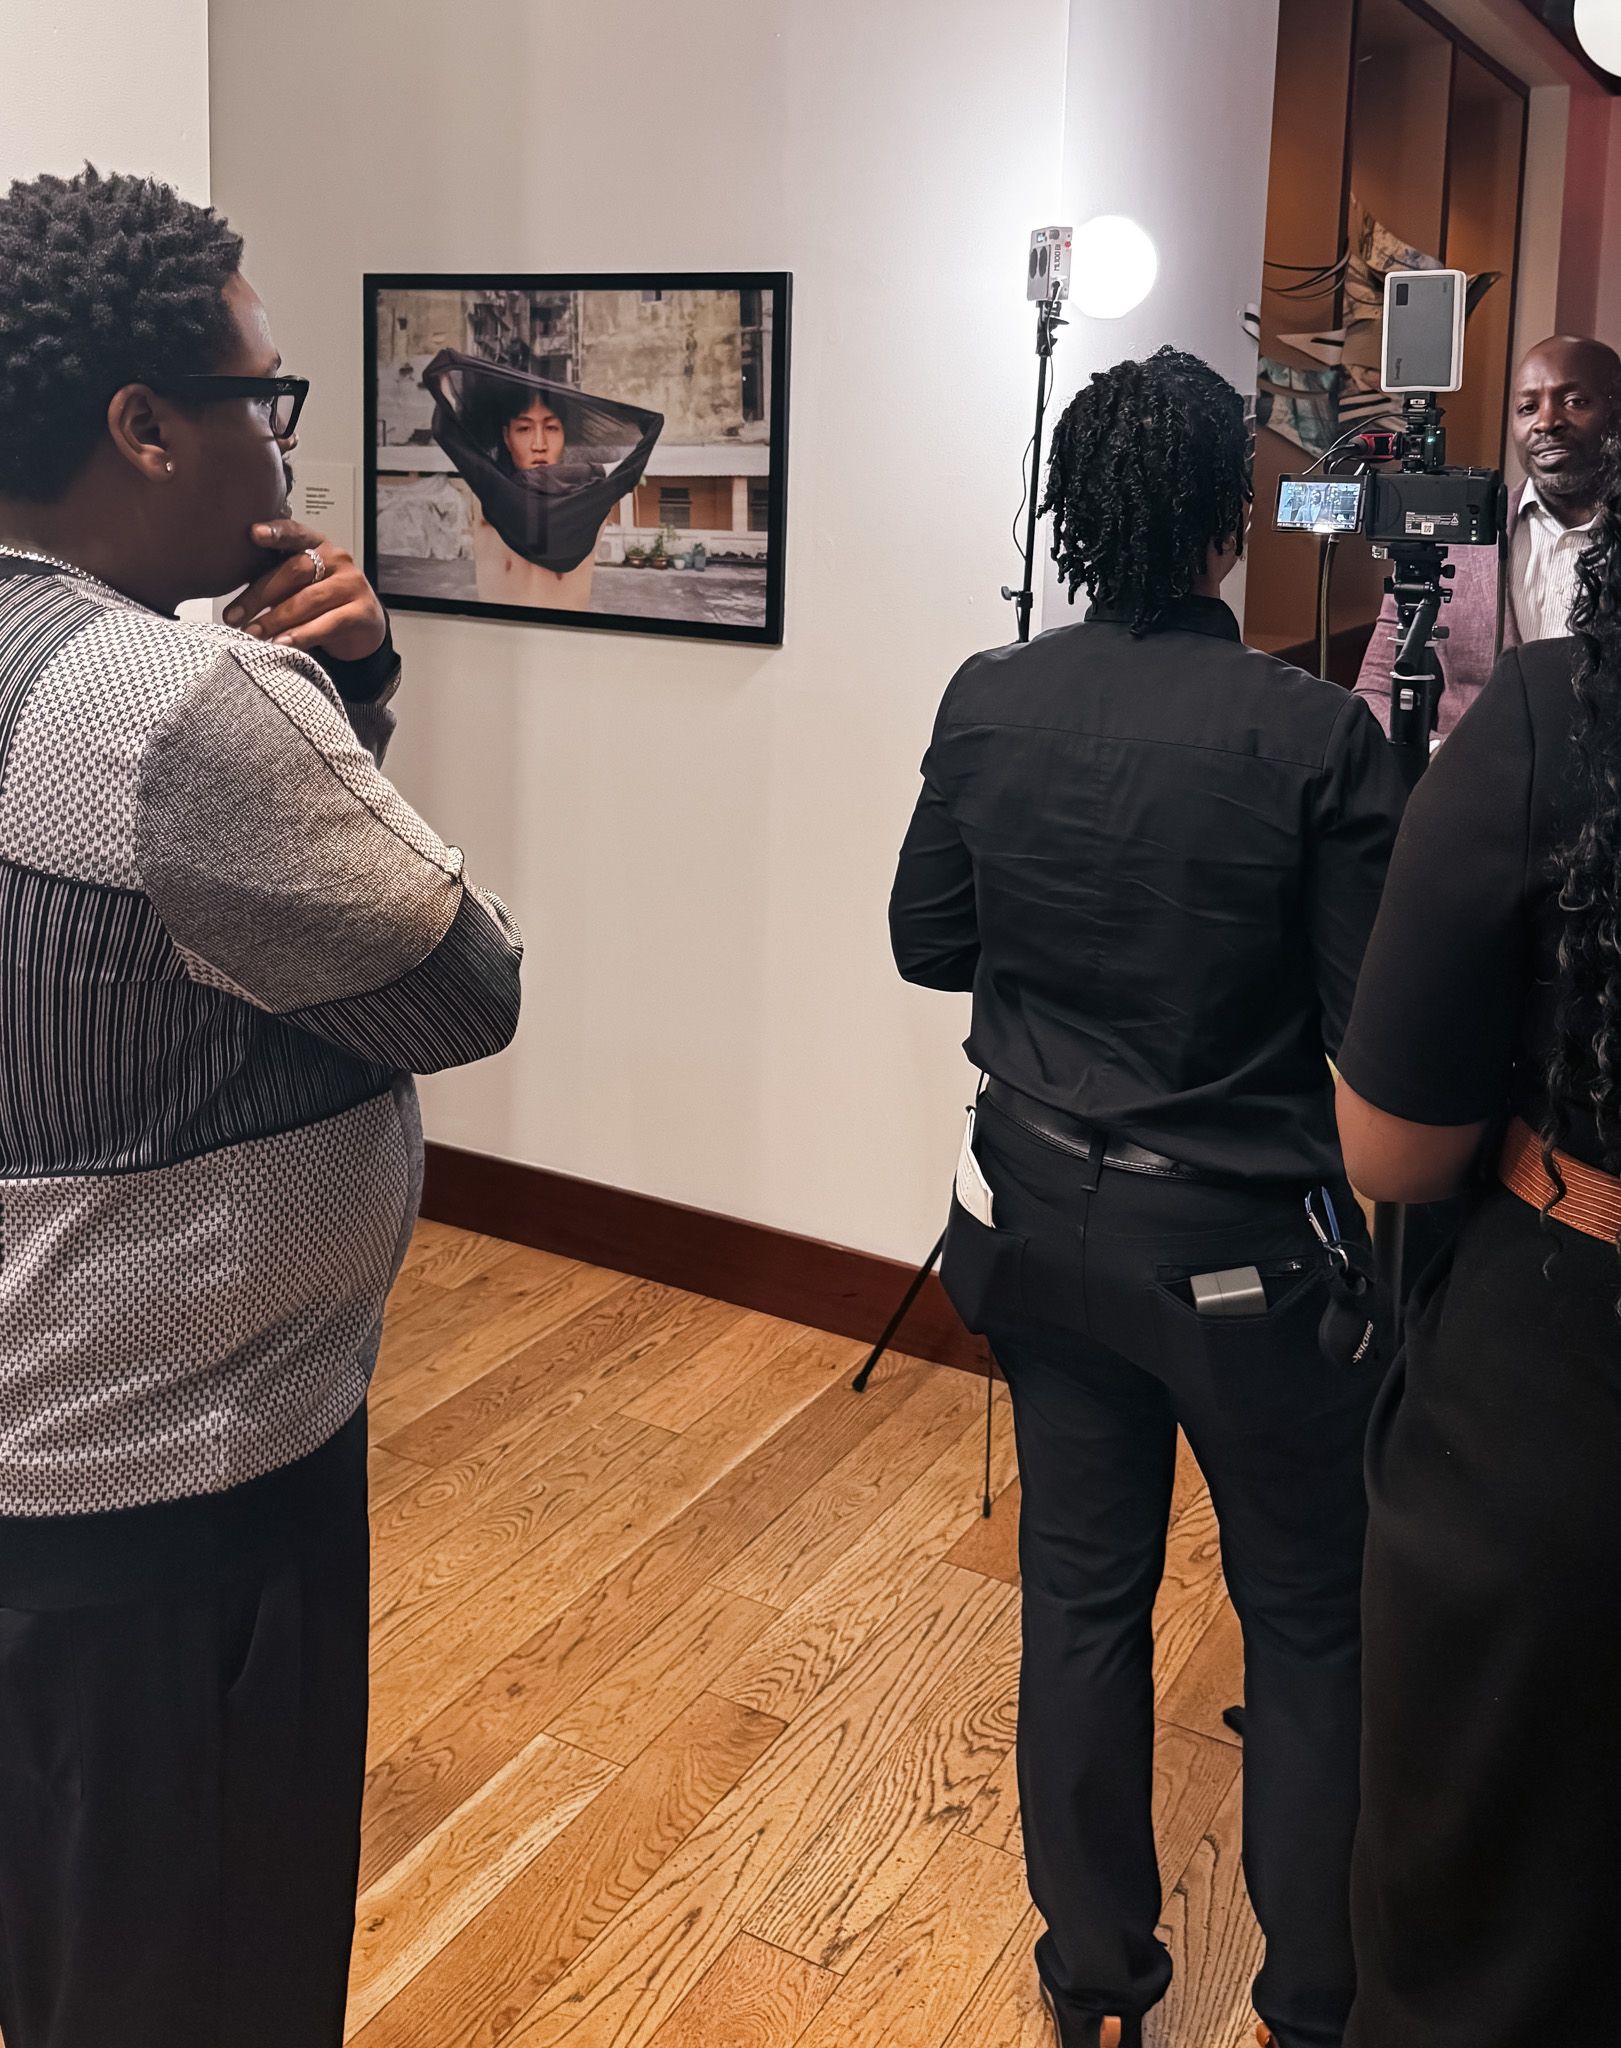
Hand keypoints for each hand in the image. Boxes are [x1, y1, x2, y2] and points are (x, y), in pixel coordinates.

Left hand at [224, 520, 386, 662]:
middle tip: (234, 616)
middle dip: (259, 595)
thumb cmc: (321, 602)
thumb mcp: (297, 585)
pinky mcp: (362, 611)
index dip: (275, 532)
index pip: (295, 533)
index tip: (253, 533)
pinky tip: (282, 644)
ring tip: (252, 634)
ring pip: (308, 600)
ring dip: (275, 619)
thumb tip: (232, 599)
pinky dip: (301, 635)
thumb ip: (273, 579)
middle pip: (294, 571)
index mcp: (316, 544)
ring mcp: (352, 584)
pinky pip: (327, 624)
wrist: (363, 627)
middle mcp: (337, 559)